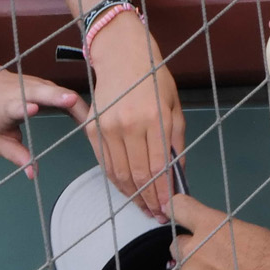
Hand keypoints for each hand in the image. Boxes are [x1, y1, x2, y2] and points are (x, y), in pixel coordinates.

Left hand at [0, 60, 82, 168]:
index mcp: (6, 106)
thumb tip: (33, 174)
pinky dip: (79, 106)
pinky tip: (92, 120)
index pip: (16, 105)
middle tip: (81, 110)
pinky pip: (65, 94)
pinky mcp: (45, 85)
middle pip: (44, 93)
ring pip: (61, 92)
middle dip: (60, 98)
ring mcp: (36, 85)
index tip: (33, 108)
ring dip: (79, 106)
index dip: (25, 107)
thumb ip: (15, 155)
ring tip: (98, 124)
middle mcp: (23, 91)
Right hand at [83, 14, 186, 215]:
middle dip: (148, 199)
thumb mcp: (174, 105)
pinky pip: (104, 162)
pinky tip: (127, 189)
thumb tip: (177, 173)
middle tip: (156, 214)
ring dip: (131, 194)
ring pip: (118, 173)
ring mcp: (107, 127)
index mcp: (153, 119)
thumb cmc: (152, 77)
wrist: (120, 55)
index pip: (157, 167)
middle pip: (137, 175)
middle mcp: (128, 125)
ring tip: (144, 207)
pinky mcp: (92, 128)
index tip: (167, 208)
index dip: (162, 192)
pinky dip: (115, 180)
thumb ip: (176, 141)